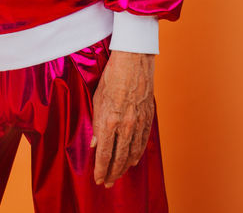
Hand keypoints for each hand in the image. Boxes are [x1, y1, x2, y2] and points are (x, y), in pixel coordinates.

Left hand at [90, 50, 155, 187]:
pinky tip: (134, 160)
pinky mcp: (148, 117)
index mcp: (109, 121)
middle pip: (118, 157)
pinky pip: (143, 141)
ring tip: (119, 175)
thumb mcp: (96, 99)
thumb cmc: (112, 76)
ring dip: (125, 167)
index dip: (100, 169)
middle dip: (112, 173)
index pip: (104, 154)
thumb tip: (93, 143)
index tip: (98, 179)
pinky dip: (138, 153)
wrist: (133, 60)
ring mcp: (138, 122)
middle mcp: (125, 125)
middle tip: (108, 183)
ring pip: (132, 152)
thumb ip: (96, 124)